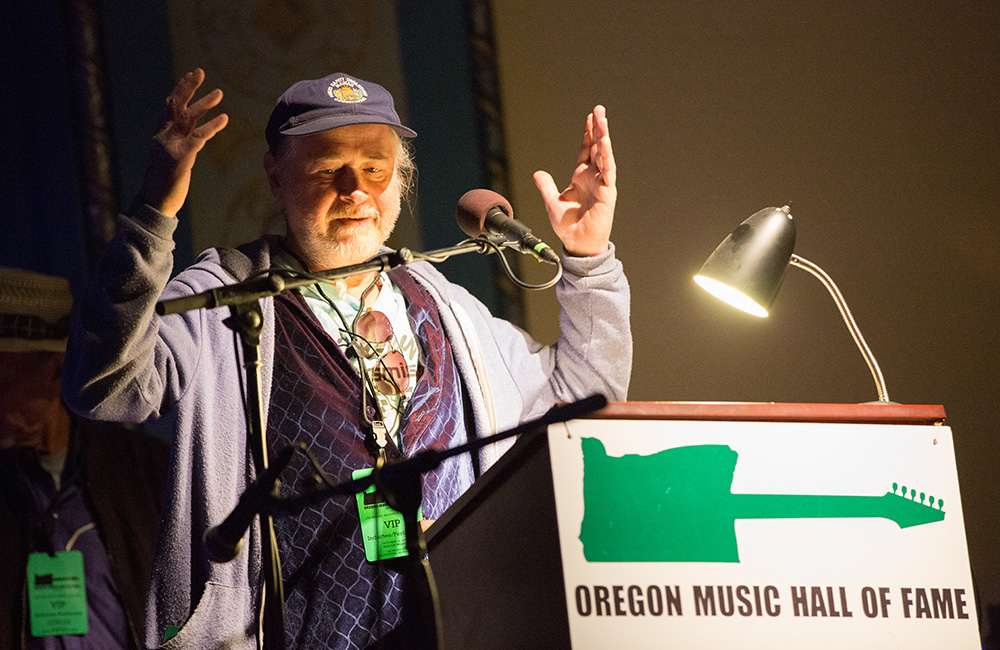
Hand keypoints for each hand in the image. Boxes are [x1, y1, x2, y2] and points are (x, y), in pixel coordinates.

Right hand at [140, 68, 227, 217]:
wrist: (154, 204)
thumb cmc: (162, 184)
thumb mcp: (167, 159)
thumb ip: (176, 144)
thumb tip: (189, 137)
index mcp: (160, 136)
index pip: (168, 107)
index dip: (179, 90)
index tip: (189, 75)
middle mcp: (163, 136)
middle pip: (174, 105)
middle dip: (187, 87)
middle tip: (199, 71)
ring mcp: (170, 146)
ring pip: (187, 118)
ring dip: (203, 103)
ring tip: (219, 92)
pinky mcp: (181, 158)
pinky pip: (198, 138)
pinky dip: (212, 127)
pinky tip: (225, 118)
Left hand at [533, 105, 616, 256]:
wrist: (578, 243)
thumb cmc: (568, 227)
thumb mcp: (552, 202)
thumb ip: (546, 186)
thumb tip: (538, 173)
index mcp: (581, 179)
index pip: (586, 152)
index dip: (587, 135)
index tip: (589, 119)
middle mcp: (593, 178)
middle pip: (597, 148)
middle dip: (598, 129)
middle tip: (599, 110)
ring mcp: (602, 184)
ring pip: (604, 155)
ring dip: (603, 137)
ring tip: (602, 119)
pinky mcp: (607, 192)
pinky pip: (607, 170)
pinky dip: (606, 155)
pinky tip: (604, 141)